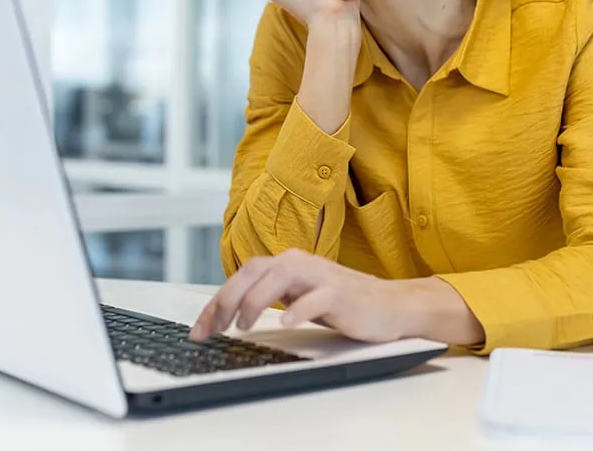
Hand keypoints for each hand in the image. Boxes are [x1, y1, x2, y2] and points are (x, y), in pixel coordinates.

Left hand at [190, 249, 412, 343]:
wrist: (393, 306)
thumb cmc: (345, 304)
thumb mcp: (301, 298)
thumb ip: (273, 296)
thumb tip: (231, 311)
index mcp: (289, 265)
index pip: (243, 275)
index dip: (217, 300)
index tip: (200, 329)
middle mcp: (301, 264)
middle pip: (254, 271)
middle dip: (227, 300)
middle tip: (212, 329)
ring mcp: (322, 276)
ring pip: (280, 276)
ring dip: (256, 300)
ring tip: (243, 325)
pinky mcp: (342, 294)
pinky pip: (316, 297)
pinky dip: (299, 308)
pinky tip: (286, 321)